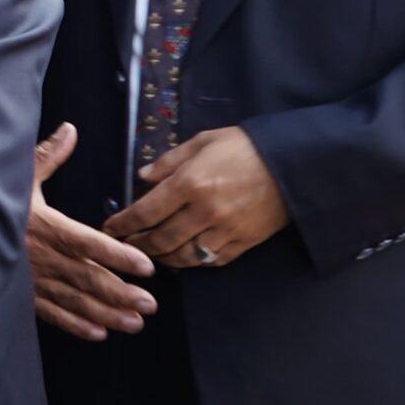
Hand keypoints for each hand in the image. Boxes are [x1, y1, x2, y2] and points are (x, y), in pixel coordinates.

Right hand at [26, 123, 157, 340]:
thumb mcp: (15, 175)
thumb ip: (46, 156)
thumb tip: (69, 130)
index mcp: (43, 225)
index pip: (87, 242)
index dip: (117, 255)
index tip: (146, 266)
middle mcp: (40, 256)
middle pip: (86, 277)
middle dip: (120, 292)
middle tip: (150, 304)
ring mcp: (31, 279)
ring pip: (73, 299)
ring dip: (105, 312)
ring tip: (135, 323)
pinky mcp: (21, 295)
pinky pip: (50, 313)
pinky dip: (74, 324)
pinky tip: (98, 333)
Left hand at [106, 127, 289, 267]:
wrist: (295, 163)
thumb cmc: (245, 147)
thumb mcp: (203, 142)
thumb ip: (169, 162)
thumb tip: (142, 178)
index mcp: (190, 184)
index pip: (145, 212)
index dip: (123, 224)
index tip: (109, 228)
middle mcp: (204, 212)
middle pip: (160, 240)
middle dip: (138, 245)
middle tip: (125, 245)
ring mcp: (225, 231)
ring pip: (183, 256)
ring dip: (162, 259)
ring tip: (150, 254)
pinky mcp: (244, 243)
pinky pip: (211, 260)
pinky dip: (192, 262)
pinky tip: (182, 258)